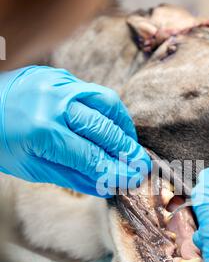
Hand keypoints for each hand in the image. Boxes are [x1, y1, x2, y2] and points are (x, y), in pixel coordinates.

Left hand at [0, 66, 150, 196]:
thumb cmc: (2, 141)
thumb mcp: (32, 167)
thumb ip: (72, 175)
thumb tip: (107, 184)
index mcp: (42, 131)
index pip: (90, 156)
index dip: (114, 170)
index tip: (132, 180)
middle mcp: (54, 103)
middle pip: (103, 129)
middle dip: (126, 150)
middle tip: (141, 166)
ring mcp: (59, 85)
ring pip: (105, 103)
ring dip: (123, 127)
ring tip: (130, 146)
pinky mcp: (61, 76)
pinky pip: (95, 93)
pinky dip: (110, 112)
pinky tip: (115, 127)